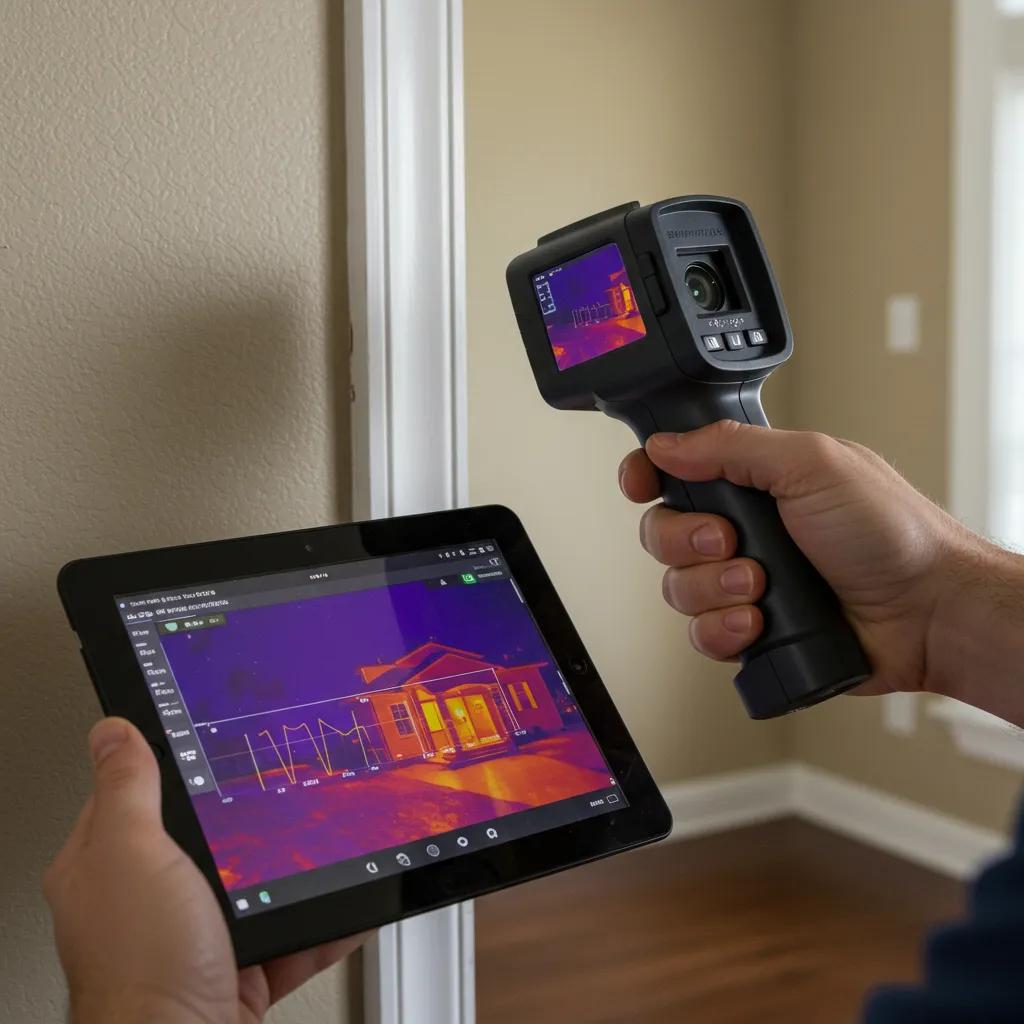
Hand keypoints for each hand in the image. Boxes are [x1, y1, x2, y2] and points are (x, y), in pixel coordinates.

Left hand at [44, 717, 365, 1023]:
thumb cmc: (144, 968)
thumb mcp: (133, 853)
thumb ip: (129, 790)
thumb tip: (113, 729)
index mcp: (107, 867)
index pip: (135, 795)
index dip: (171, 763)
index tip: (214, 739)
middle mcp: (147, 903)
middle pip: (205, 837)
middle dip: (249, 817)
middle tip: (287, 783)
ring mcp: (195, 938)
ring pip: (255, 887)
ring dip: (293, 871)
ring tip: (329, 839)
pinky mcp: (238, 971)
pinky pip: (291, 935)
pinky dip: (324, 921)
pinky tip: (349, 902)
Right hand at [619, 420, 1023, 723]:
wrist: (928, 612)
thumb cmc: (892, 532)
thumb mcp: (812, 464)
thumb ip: (733, 447)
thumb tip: (667, 444)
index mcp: (754, 482)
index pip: (674, 471)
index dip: (647, 476)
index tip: (642, 482)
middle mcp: (742, 531)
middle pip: (662, 532)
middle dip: (686, 539)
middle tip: (730, 539)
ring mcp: (744, 583)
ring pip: (676, 587)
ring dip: (712, 587)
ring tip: (760, 585)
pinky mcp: (750, 631)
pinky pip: (701, 634)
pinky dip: (723, 629)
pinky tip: (757, 622)